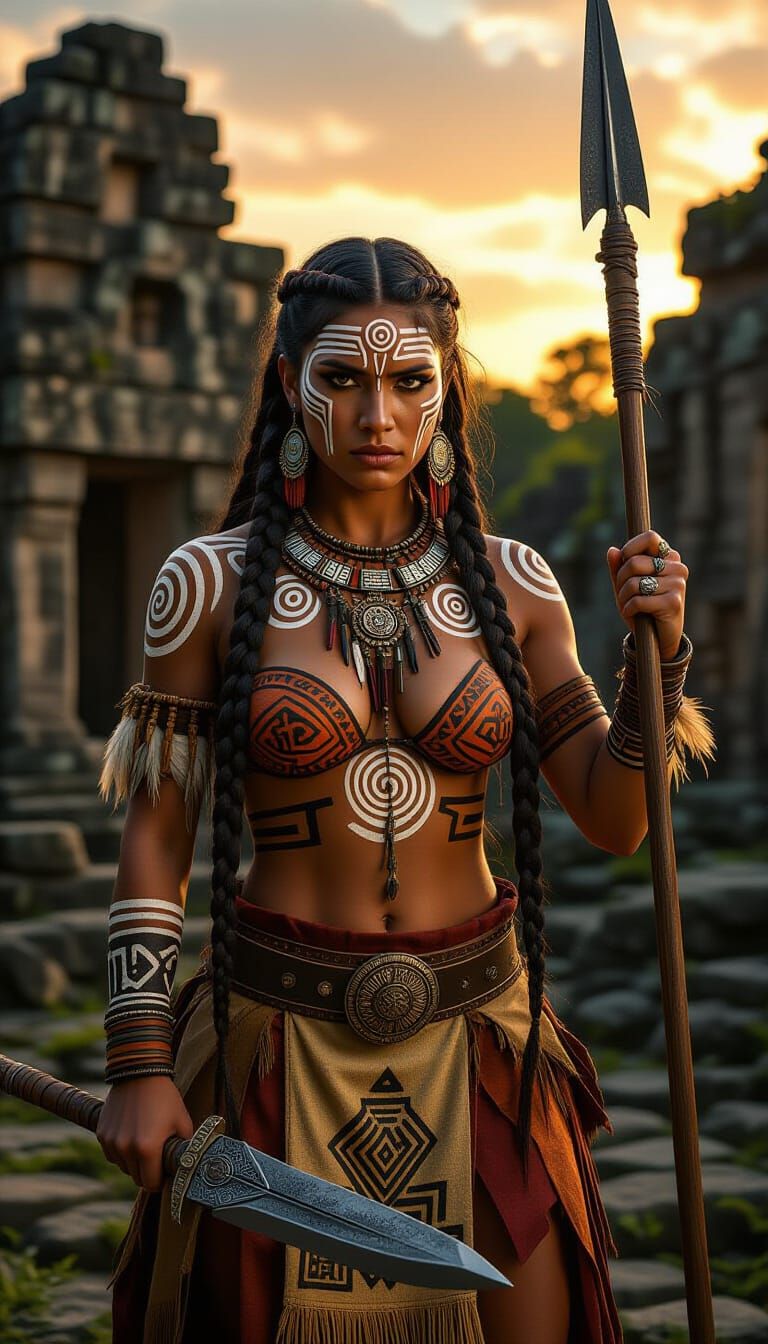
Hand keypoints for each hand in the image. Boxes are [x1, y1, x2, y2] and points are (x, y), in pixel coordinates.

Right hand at [97, 1075, 193, 1191]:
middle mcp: (125, 1148)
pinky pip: (112, 1154)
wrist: (140, 1072)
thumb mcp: (183, 1123)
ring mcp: (111, 1141)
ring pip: (123, 1167)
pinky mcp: (101, 1133)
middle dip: (147, 1172)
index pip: (151, 1184)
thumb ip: (183, 1149)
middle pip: (136, 1178)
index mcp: (147, 1148)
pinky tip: (132, 1136)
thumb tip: (185, 1168)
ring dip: (133, 1162)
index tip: (165, 1173)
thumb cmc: (165, 1098)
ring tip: (145, 1143)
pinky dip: (121, 1152)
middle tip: (157, 1158)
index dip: (160, 1181)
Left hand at [606, 530, 687, 660]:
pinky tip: (633, 614)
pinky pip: (638, 600)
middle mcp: (677, 567)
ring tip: (627, 604)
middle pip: (634, 562)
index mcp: (669, 557)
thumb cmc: (643, 608)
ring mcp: (678, 584)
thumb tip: (612, 550)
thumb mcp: (626, 586)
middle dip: (620, 579)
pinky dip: (628, 609)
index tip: (624, 562)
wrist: (659, 639)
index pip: (650, 537)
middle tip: (623, 593)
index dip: (630, 548)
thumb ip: (618, 567)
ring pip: (634, 582)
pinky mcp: (674, 602)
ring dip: (623, 597)